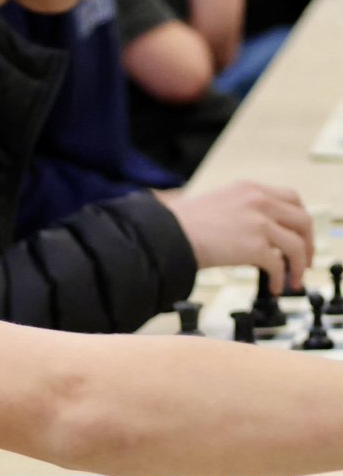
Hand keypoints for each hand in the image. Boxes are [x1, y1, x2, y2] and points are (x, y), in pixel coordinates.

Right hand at [158, 181, 313, 292]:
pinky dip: (281, 278)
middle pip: (302, 220)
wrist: (167, 234)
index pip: (291, 199)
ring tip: (293, 280)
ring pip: (297, 244)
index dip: (299, 221)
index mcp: (250, 189)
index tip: (299, 236)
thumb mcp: (216, 203)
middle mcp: (259, 201)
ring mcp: (259, 223)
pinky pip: (280, 265)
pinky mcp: (254, 246)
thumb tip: (254, 233)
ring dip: (299, 265)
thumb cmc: (181, 224)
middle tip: (305, 260)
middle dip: (308, 243)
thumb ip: (241, 210)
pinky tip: (273, 286)